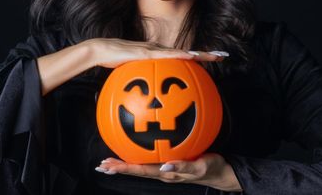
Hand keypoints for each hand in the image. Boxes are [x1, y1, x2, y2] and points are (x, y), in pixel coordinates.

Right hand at [87, 38, 228, 68]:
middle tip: (224, 56)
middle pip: (187, 53)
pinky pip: (168, 54)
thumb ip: (140, 81)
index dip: (197, 58)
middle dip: (206, 54)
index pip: (181, 57)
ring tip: (216, 55)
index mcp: (158, 55)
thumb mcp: (130, 74)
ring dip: (200, 54)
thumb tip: (146, 97)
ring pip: (183, 52)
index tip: (211, 61)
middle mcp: (160, 50)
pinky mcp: (148, 51)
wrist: (100, 51)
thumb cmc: (114, 62)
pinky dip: (181, 55)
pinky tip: (192, 57)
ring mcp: (155, 50)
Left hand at [94, 153, 242, 191]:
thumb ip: (184, 166)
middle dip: (118, 168)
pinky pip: (150, 159)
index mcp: (167, 173)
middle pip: (136, 170)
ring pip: (140, 166)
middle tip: (100, 166)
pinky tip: (133, 148)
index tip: (108, 167)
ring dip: (124, 164)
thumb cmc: (212, 167)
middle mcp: (163, 172)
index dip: (123, 168)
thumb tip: (166, 166)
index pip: (141, 171)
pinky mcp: (170, 162)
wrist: (220, 172)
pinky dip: (138, 156)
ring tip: (109, 162)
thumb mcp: (200, 166)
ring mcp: (165, 168)